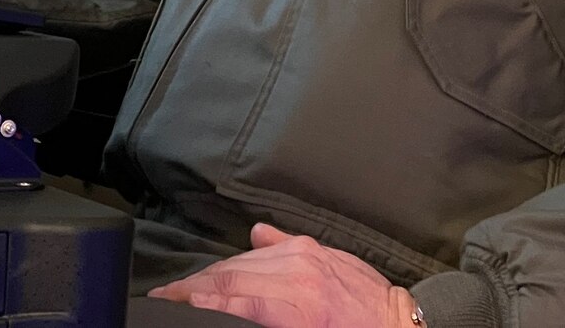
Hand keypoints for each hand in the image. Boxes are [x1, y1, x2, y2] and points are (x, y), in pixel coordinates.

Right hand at [148, 224, 418, 327]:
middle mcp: (299, 274)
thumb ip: (267, 316)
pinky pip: (269, 245)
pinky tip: (231, 258)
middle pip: (231, 276)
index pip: (233, 299)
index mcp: (299, 307)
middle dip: (195, 287)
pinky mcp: (313, 247)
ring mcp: (306, 255)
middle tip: (166, 297)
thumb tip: (233, 309)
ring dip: (213, 273)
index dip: (197, 301)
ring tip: (188, 286)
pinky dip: (245, 254)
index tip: (170, 304)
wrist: (399, 325)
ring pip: (244, 259)